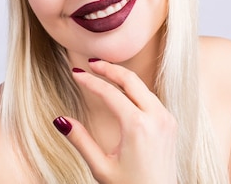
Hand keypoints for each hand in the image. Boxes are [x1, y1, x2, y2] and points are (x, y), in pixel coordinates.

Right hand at [53, 60, 177, 183]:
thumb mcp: (101, 168)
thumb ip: (80, 141)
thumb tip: (60, 120)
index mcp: (138, 126)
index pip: (110, 93)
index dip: (90, 81)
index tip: (76, 73)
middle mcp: (156, 118)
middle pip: (131, 80)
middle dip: (109, 68)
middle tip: (91, 62)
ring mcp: (166, 119)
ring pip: (142, 87)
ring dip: (123, 77)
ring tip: (103, 72)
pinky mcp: (170, 124)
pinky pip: (150, 98)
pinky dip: (135, 89)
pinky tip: (122, 90)